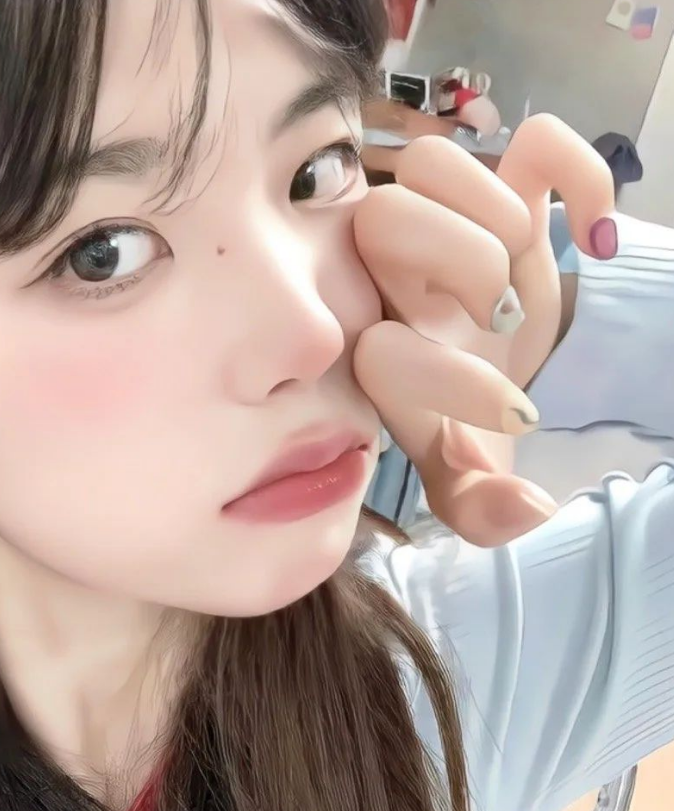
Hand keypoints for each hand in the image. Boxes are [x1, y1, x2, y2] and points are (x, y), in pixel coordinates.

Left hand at [353, 115, 617, 546]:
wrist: (491, 377)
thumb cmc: (467, 426)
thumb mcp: (473, 478)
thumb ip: (481, 508)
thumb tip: (527, 507)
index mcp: (377, 359)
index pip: (377, 344)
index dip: (446, 379)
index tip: (511, 412)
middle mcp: (390, 285)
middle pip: (383, 219)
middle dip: (461, 269)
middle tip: (501, 320)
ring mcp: (445, 229)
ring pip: (434, 164)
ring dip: (499, 221)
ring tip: (528, 273)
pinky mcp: (505, 198)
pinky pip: (531, 143)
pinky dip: (578, 173)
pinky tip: (594, 238)